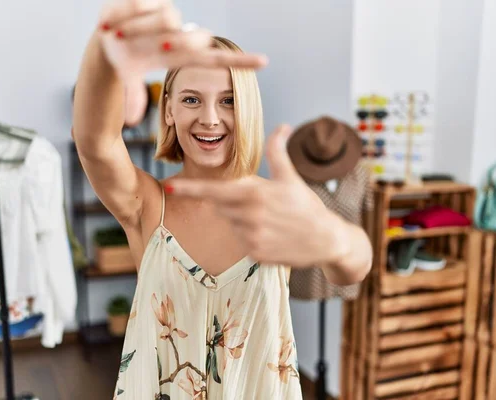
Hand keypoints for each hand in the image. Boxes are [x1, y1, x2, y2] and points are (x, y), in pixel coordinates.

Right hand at [98, 0, 267, 119]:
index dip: (240, 61)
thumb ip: (132, 94)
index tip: (265, 62)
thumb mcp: (126, 78)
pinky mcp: (151, 0)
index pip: (216, 59)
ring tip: (119, 34)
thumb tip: (132, 119)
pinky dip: (128, 13)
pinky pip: (144, 3)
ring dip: (144, 28)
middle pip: (195, 37)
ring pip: (169, 18)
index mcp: (180, 55)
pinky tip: (113, 22)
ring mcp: (167, 15)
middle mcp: (179, 34)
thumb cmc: (122, 60)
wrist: (105, 35)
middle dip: (179, 42)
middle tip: (159, 45)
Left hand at [165, 125, 351, 268]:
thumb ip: (278, 152)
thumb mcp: (291, 177)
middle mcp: (249, 216)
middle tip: (262, 204)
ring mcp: (251, 238)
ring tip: (270, 220)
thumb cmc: (308, 205)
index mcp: (254, 194)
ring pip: (231, 224)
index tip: (168, 187)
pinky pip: (242, 241)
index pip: (213, 191)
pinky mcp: (255, 255)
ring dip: (243, 220)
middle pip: (221, 207)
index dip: (189, 189)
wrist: (327, 239)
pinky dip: (251, 236)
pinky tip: (272, 234)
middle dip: (234, 203)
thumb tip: (282, 126)